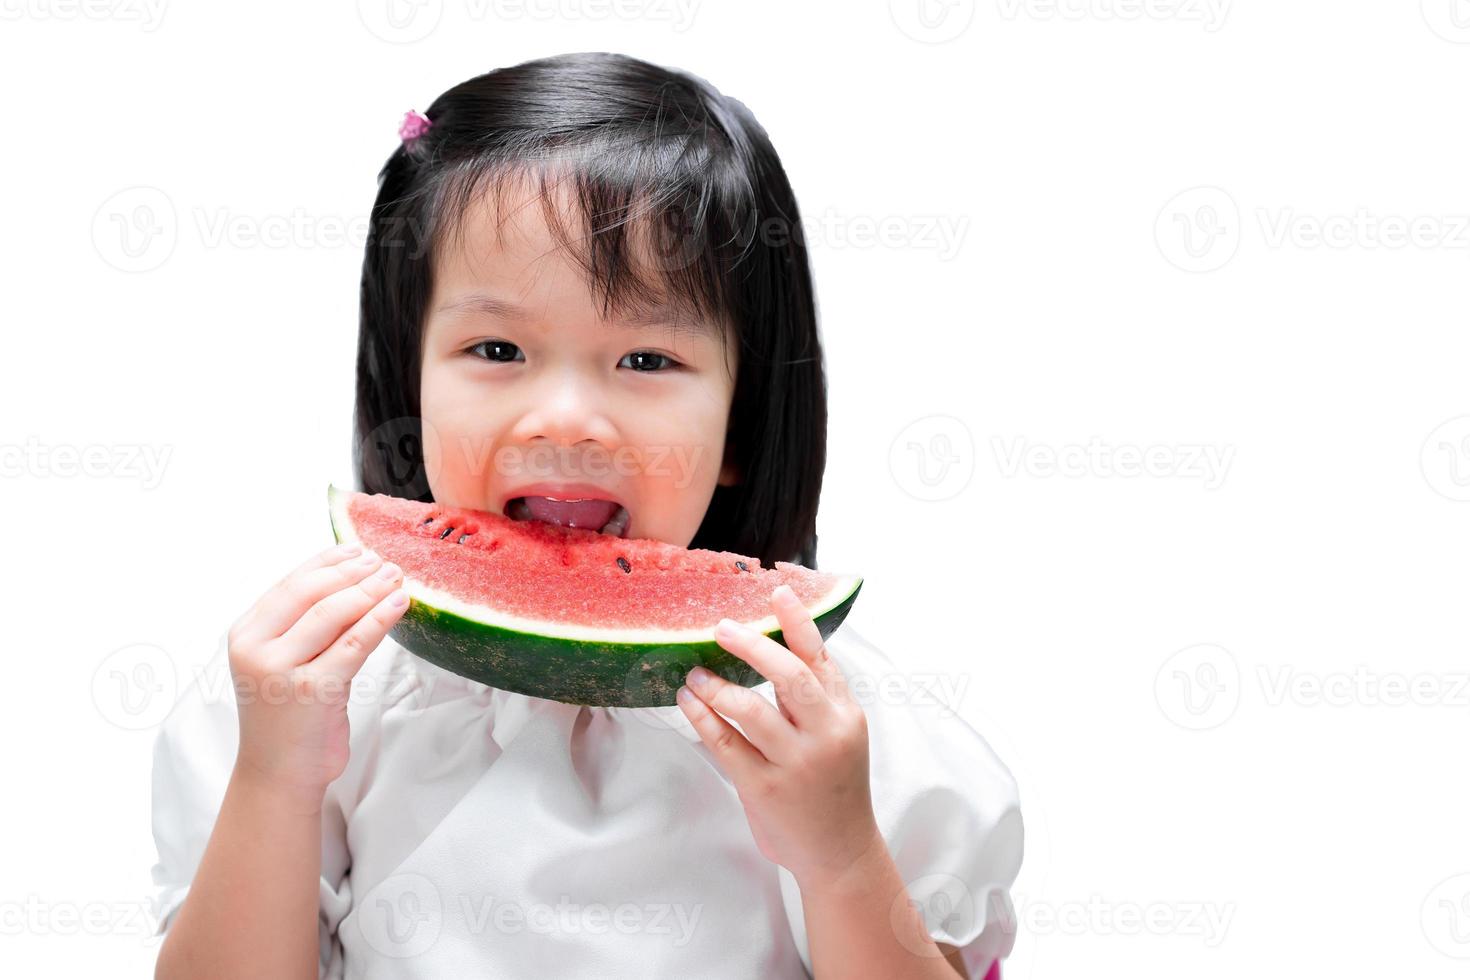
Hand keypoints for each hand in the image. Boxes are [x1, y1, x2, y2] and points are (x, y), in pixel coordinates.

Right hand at [226, 543, 408, 809]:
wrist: (278, 774)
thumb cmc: (288, 716)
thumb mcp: (283, 662)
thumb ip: (303, 626)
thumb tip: (351, 579)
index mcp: (245, 634)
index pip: (290, 584)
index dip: (327, 562)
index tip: (357, 549)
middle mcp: (257, 649)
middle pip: (312, 593)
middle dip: (352, 573)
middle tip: (383, 561)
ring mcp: (282, 670)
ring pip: (334, 614)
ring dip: (370, 590)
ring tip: (395, 576)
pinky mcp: (313, 691)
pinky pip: (355, 644)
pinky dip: (380, 619)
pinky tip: (400, 604)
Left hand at [677, 585, 882, 891]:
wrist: (840, 852)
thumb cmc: (833, 786)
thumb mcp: (840, 735)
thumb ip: (816, 698)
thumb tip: (773, 647)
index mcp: (845, 715)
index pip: (820, 658)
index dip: (798, 621)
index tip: (778, 589)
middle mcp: (825, 735)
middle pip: (790, 677)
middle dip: (754, 646)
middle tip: (722, 627)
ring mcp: (796, 763)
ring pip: (752, 711)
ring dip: (718, 686)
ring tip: (695, 672)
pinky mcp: (765, 789)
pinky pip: (726, 745)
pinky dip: (703, 719)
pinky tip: (689, 702)